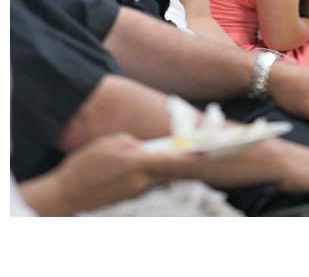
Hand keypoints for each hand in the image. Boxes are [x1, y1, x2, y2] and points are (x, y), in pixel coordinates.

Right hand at [28, 133, 204, 215]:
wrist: (65, 195)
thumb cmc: (86, 165)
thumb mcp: (112, 143)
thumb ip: (136, 144)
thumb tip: (148, 148)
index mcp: (138, 164)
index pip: (173, 160)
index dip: (194, 156)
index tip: (211, 151)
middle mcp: (142, 182)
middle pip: (172, 171)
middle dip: (186, 162)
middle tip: (204, 151)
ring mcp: (136, 193)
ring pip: (160, 178)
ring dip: (166, 168)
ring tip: (171, 155)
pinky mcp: (130, 198)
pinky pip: (147, 184)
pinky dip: (150, 175)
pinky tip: (142, 168)